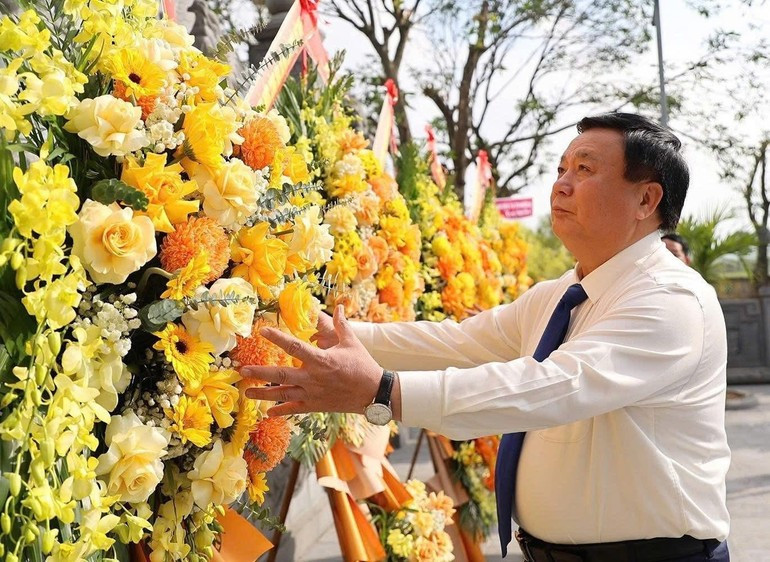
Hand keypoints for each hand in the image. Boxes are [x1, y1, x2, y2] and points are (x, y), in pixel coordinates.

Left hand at [242, 306, 382, 416]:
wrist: (373, 393)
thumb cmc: (362, 365)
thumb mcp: (351, 342)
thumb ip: (340, 324)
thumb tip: (337, 306)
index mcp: (321, 360)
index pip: (295, 346)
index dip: (278, 338)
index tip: (263, 331)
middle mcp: (313, 377)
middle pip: (281, 374)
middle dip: (261, 372)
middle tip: (243, 370)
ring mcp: (313, 393)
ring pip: (283, 394)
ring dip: (264, 393)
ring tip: (247, 392)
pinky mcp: (316, 406)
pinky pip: (295, 409)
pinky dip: (280, 411)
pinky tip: (267, 412)